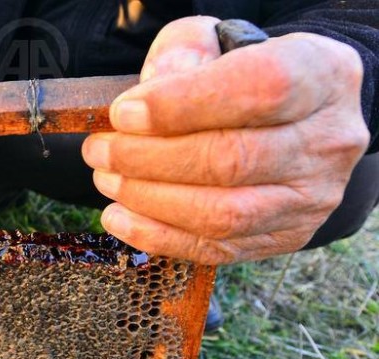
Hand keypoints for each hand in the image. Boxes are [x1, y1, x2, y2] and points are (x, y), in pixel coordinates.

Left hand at [82, 16, 369, 263]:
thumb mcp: (218, 42)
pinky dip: (157, 237)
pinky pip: (215, 249)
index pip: (257, 90)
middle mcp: (327, 141)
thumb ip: (185, 52)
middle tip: (99, 152)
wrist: (293, 118)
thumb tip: (149, 95)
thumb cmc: (244, 75)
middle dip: (148, 159)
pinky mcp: (284, 236)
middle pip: (232, 160)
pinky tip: (119, 217)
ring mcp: (309, 198)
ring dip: (148, 200)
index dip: (180, 106)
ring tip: (106, 179)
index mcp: (319, 75)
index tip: (123, 114)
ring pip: (222, 214)